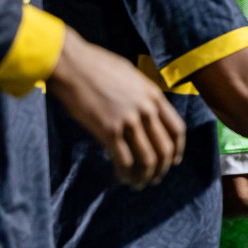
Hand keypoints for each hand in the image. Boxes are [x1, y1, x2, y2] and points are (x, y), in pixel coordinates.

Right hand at [49, 30, 185, 188]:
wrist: (71, 63)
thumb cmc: (96, 65)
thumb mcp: (131, 76)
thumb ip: (142, 94)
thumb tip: (146, 110)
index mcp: (154, 95)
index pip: (176, 129)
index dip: (177, 149)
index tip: (173, 161)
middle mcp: (146, 109)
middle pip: (164, 148)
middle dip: (162, 168)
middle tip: (155, 179)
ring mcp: (128, 120)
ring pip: (147, 158)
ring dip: (145, 176)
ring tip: (139, 184)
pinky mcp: (108, 130)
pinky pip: (124, 160)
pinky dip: (125, 173)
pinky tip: (122, 178)